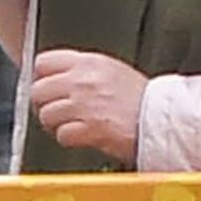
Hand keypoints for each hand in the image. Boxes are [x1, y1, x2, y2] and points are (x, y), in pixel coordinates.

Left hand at [28, 48, 147, 161]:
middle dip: (44, 103)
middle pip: (39, 90)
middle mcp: (83, 81)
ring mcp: (85, 105)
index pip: (44, 62)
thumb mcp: (112, 71)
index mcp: (89, 62)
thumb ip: (84, 71)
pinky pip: (62, 135)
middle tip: (55, 110)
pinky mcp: (90, 129)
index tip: (47, 87)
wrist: (162, 119)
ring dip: (55, 124)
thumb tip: (58, 78)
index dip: (41, 77)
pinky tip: (81, 137)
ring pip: (46, 115)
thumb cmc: (142, 98)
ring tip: (70, 125)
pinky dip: (68, 139)